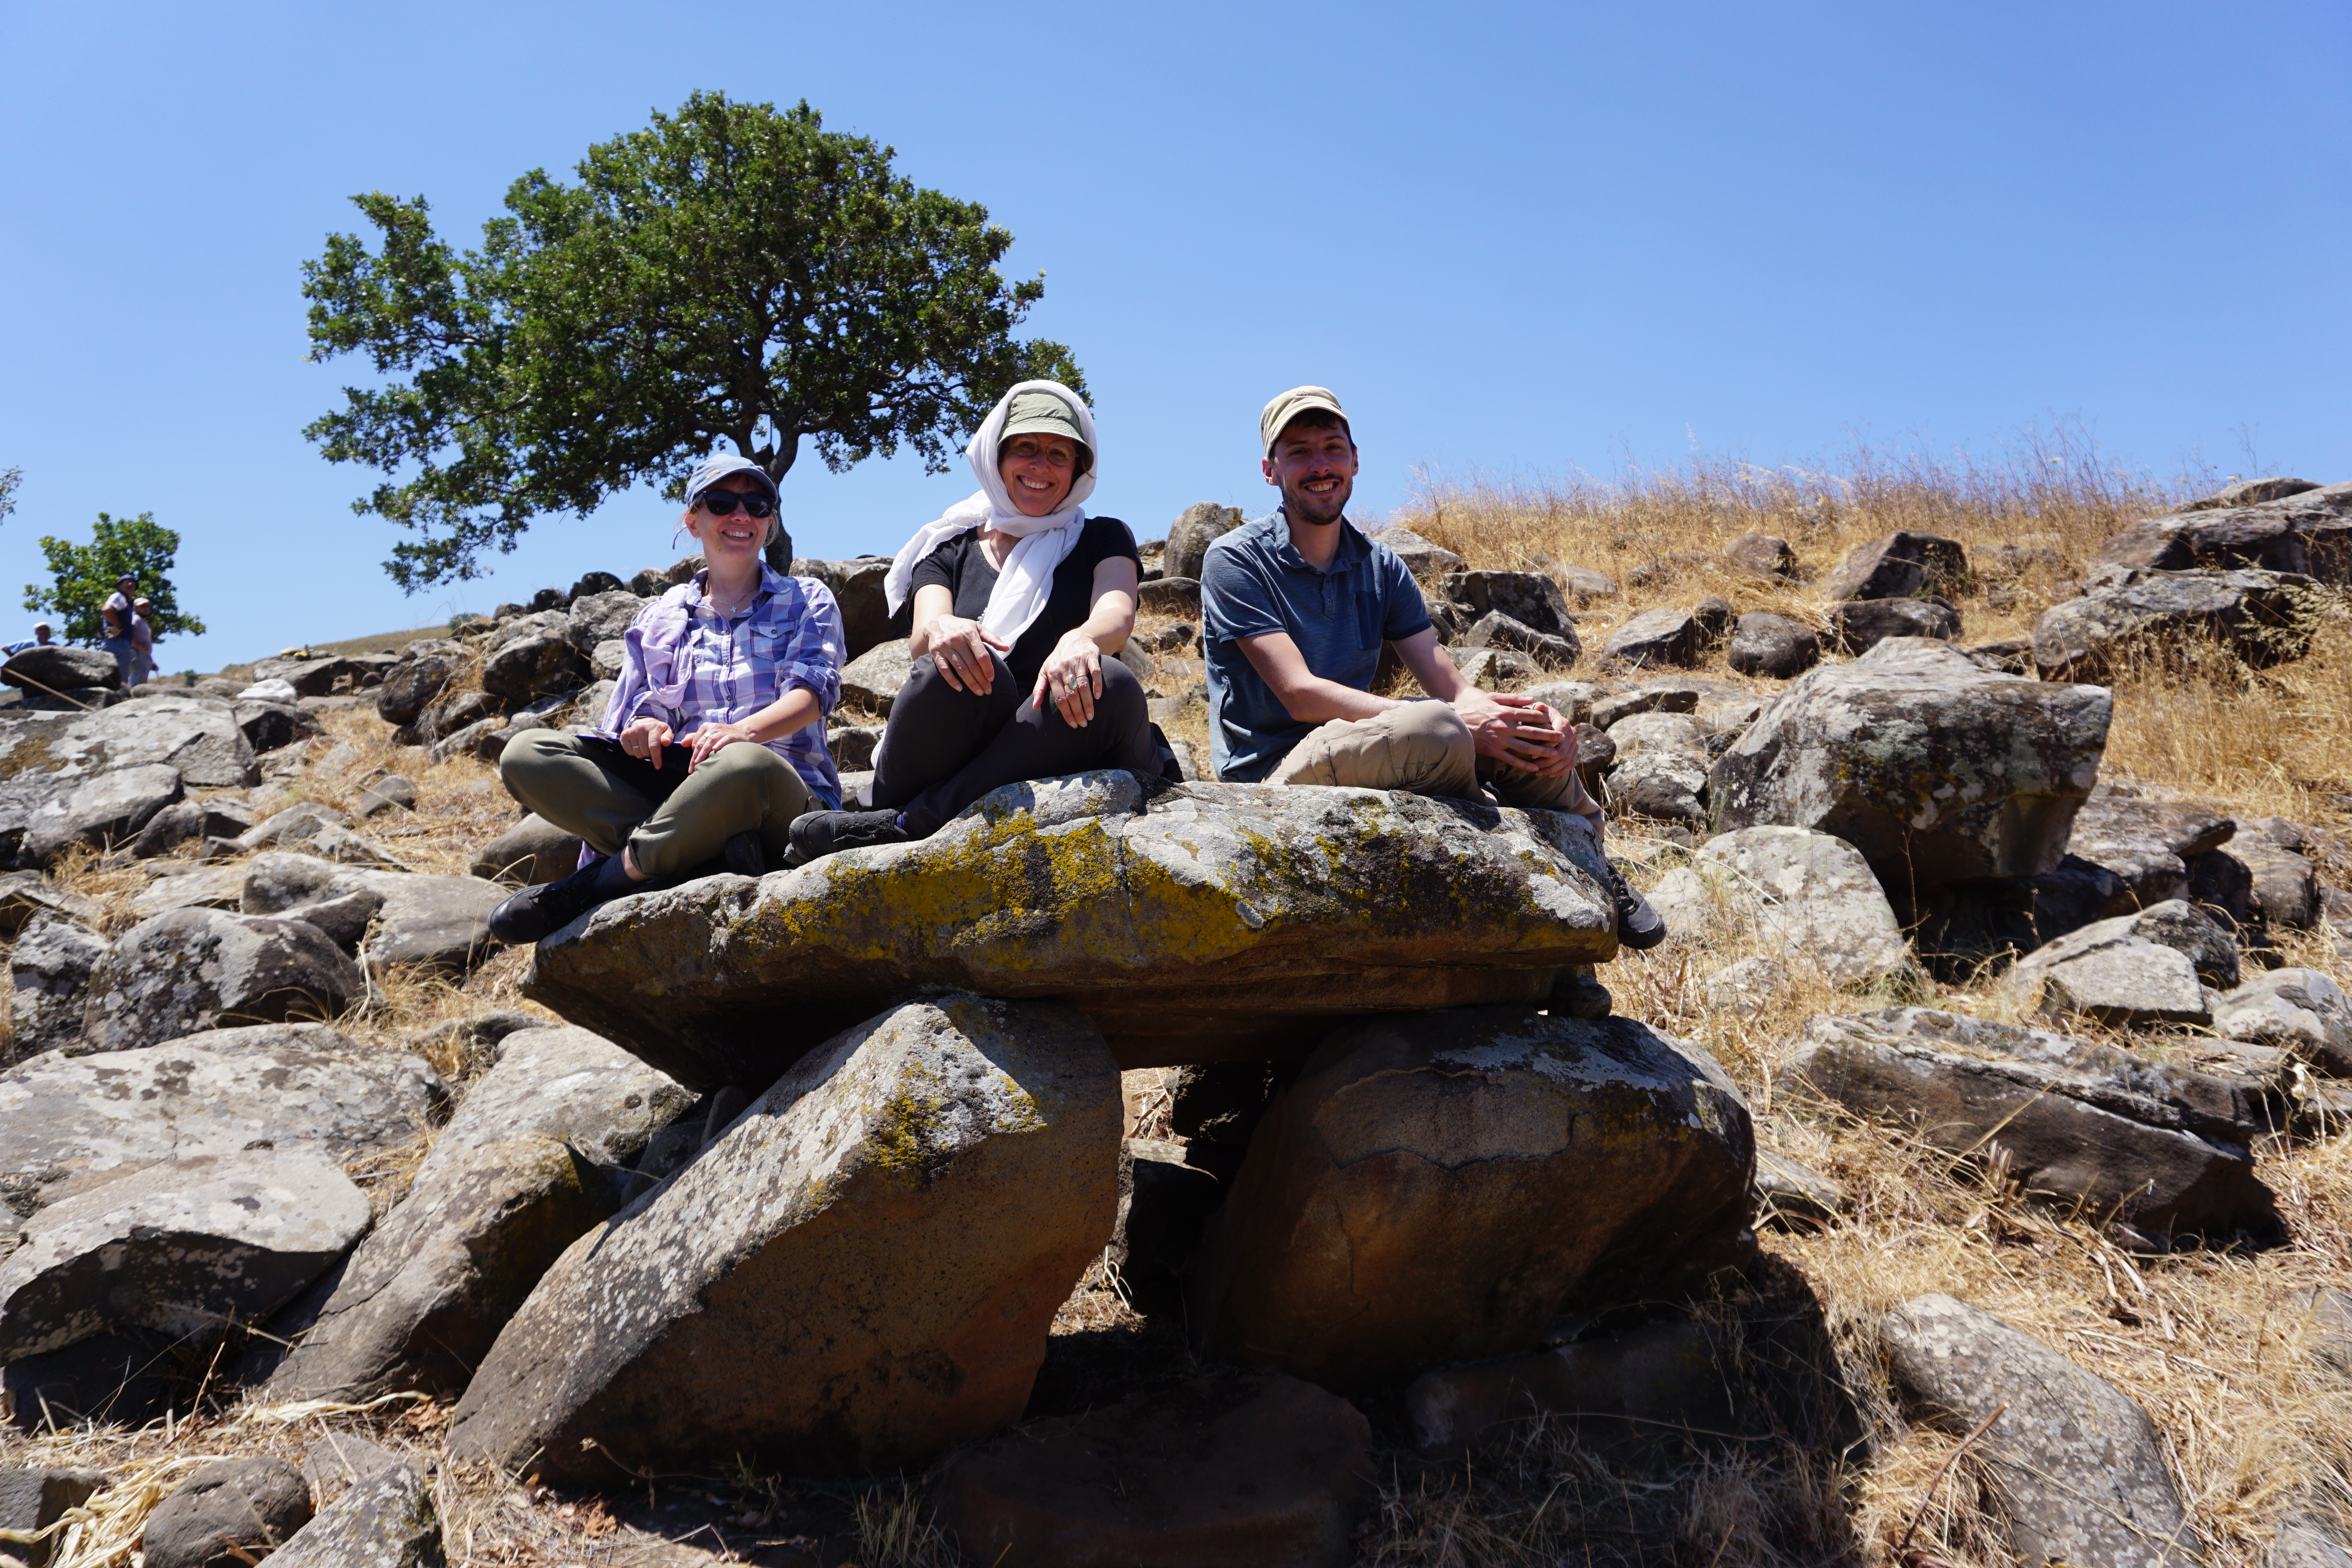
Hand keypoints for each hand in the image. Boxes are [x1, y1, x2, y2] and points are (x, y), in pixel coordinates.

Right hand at [620, 716, 674, 759]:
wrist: (644, 722)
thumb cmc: (657, 729)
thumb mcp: (666, 731)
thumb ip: (668, 737)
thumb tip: (666, 742)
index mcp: (653, 727)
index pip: (653, 746)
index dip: (656, 757)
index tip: (658, 766)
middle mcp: (641, 728)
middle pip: (645, 751)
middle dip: (649, 754)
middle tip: (651, 750)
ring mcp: (631, 731)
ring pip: (637, 753)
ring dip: (641, 754)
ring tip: (644, 747)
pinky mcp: (624, 735)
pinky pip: (629, 751)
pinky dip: (633, 753)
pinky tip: (637, 747)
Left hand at [684, 720, 756, 771]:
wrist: (743, 732)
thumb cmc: (723, 736)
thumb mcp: (709, 735)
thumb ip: (695, 738)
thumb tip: (682, 743)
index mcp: (705, 727)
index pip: (695, 742)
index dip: (693, 754)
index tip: (693, 765)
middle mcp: (713, 727)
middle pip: (701, 743)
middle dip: (695, 756)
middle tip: (692, 769)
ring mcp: (722, 731)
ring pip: (710, 741)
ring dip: (703, 752)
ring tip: (699, 763)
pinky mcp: (732, 735)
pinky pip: (725, 739)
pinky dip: (719, 744)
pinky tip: (715, 750)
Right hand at [926, 615, 1008, 694]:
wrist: (937, 623)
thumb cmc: (961, 627)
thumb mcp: (977, 628)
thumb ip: (992, 638)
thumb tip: (1006, 648)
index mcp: (969, 633)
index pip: (982, 655)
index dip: (988, 668)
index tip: (992, 679)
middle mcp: (957, 640)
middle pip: (972, 664)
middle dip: (981, 680)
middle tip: (988, 690)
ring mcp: (945, 647)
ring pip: (960, 669)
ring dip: (970, 683)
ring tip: (978, 692)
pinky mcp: (936, 653)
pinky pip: (944, 669)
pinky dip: (951, 680)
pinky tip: (960, 689)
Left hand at [1032, 631, 1103, 726]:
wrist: (1075, 638)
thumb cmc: (1058, 659)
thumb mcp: (1045, 671)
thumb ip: (1039, 688)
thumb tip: (1034, 707)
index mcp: (1052, 673)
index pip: (1059, 698)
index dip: (1066, 713)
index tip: (1072, 724)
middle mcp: (1064, 667)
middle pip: (1071, 694)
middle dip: (1077, 711)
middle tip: (1084, 724)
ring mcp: (1078, 662)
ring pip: (1083, 685)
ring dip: (1087, 703)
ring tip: (1091, 716)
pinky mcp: (1090, 656)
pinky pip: (1095, 672)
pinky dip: (1097, 684)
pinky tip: (1098, 697)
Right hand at [1456, 692, 1577, 776]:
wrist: (1456, 722)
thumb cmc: (1476, 708)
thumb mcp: (1493, 697)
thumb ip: (1513, 698)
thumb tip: (1532, 699)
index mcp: (1506, 712)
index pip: (1530, 715)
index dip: (1544, 719)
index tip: (1554, 721)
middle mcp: (1505, 726)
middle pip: (1531, 732)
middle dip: (1549, 736)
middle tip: (1562, 738)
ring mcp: (1499, 740)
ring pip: (1524, 747)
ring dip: (1541, 751)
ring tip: (1554, 754)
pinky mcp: (1493, 751)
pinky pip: (1511, 759)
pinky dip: (1524, 764)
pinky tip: (1535, 768)